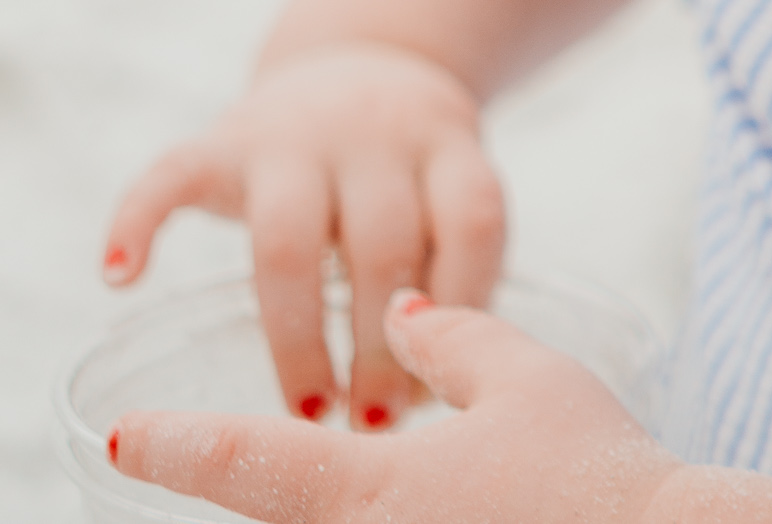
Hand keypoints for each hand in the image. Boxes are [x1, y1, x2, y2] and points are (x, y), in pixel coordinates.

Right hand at [101, 43, 506, 426]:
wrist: (368, 57)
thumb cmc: (415, 169)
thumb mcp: (454, 189)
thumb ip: (449, 266)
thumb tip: (423, 394)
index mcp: (446, 145)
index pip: (470, 220)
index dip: (461, 306)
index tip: (444, 386)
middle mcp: (373, 135)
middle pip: (381, 242)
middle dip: (380, 345)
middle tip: (375, 423)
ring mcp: (297, 135)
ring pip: (290, 235)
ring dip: (298, 335)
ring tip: (307, 411)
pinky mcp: (226, 139)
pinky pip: (173, 174)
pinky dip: (138, 219)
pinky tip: (121, 276)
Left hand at [110, 291, 683, 523]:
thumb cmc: (598, 470)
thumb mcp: (527, 378)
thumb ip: (456, 341)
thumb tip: (406, 317)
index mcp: (376, 485)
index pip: (249, 460)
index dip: (178, 445)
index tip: (124, 437)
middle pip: (284, 520)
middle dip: (278, 485)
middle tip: (287, 444)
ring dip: (337, 507)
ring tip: (421, 474)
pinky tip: (459, 508)